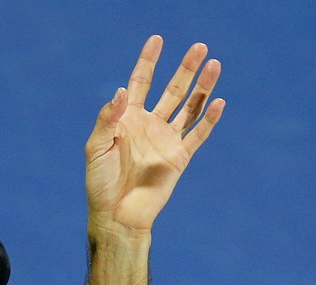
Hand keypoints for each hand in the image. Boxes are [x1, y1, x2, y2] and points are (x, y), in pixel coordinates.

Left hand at [85, 36, 223, 235]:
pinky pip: (198, 135)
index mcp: (128, 118)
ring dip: (203, 87)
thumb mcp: (96, 147)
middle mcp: (150, 125)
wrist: (116, 214)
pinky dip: (209, 120)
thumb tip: (121, 90)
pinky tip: (218, 102)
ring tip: (215, 65)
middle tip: (199, 47)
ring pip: (190, 107)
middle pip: (172, 89)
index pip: (141, 82)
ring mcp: (166, 140)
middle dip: (186, 68)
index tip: (157, 40)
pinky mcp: (179, 158)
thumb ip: (108, 119)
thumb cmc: (100, 183)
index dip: (148, 61)